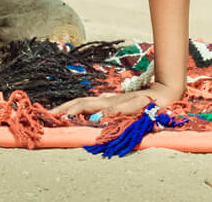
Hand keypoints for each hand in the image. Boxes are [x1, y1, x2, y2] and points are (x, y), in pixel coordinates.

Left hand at [52, 80, 183, 118]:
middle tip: (48, 117)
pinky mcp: (140, 102)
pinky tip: (106, 115)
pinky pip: (127, 106)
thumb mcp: (121, 109)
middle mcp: (111, 100)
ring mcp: (124, 100)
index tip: (43, 116)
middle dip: (65, 109)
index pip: (79, 104)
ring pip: (101, 104)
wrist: (168, 92)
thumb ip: (107, 111)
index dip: (62, 109)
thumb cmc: (142, 102)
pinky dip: (116, 110)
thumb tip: (91, 118)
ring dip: (84, 109)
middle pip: (84, 102)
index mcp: (105, 102)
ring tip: (68, 116)